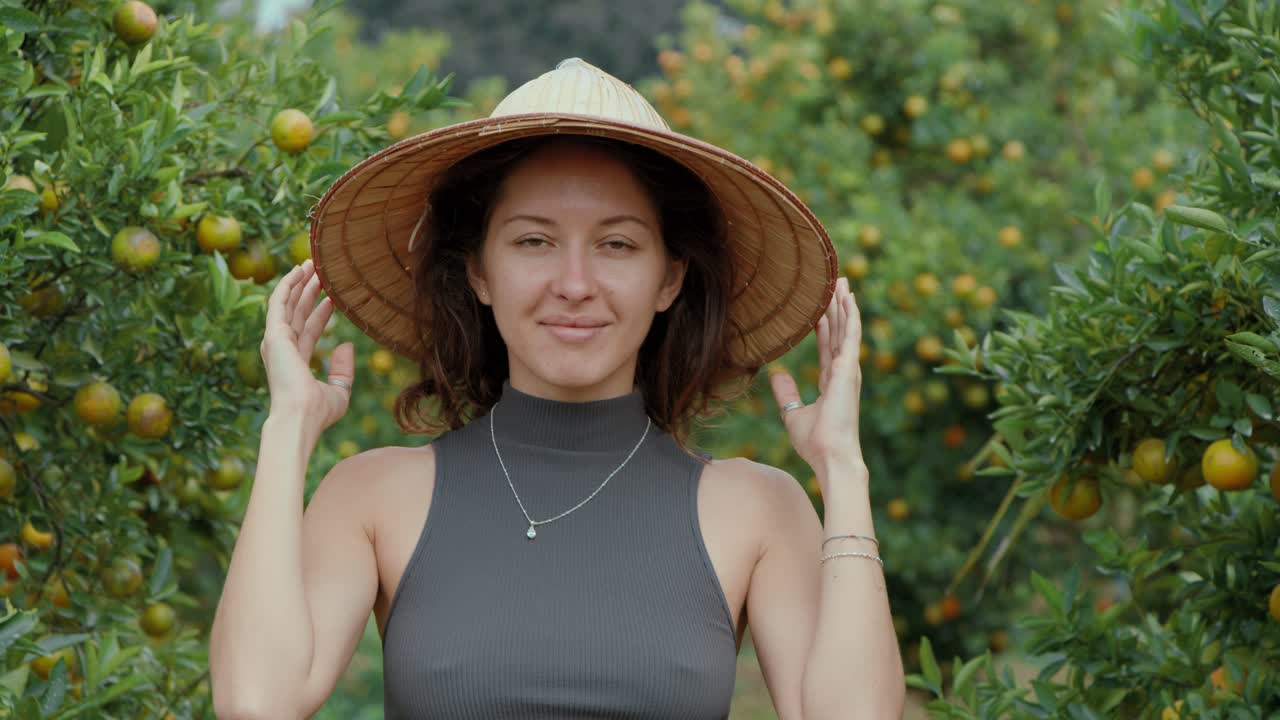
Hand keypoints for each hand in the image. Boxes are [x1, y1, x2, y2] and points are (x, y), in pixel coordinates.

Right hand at [260, 259, 353, 432]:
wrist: (300, 416)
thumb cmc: (318, 412)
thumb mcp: (339, 391)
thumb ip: (343, 370)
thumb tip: (347, 346)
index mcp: (295, 362)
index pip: (309, 331)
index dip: (321, 313)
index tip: (333, 298)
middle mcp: (283, 349)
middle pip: (297, 313)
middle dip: (308, 292)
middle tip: (320, 272)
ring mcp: (276, 341)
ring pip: (287, 303)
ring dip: (298, 282)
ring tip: (311, 264)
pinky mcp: (273, 334)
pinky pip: (279, 302)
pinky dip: (287, 285)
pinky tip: (298, 270)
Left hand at [770, 276, 865, 481]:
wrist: (830, 456)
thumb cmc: (816, 443)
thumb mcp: (793, 414)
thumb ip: (786, 393)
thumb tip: (777, 374)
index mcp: (832, 381)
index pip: (828, 346)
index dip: (825, 326)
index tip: (821, 308)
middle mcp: (843, 372)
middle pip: (840, 332)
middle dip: (837, 308)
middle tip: (836, 283)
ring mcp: (848, 370)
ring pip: (847, 329)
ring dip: (845, 305)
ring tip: (842, 282)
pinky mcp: (849, 369)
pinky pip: (851, 336)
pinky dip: (851, 316)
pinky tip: (849, 299)